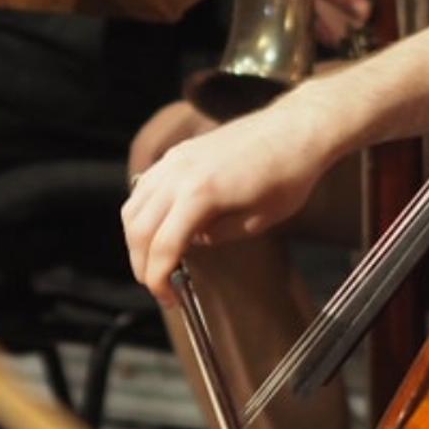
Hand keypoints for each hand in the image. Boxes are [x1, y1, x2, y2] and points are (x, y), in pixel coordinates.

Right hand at [122, 92, 340, 302]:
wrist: (294, 130)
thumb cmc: (288, 174)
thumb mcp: (260, 220)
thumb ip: (219, 235)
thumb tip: (195, 242)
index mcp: (200, 193)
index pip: (163, 246)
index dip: (159, 279)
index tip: (168, 298)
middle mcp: (179, 173)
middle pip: (139, 229)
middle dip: (142, 265)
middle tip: (159, 286)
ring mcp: (176, 159)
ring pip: (134, 206)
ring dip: (137, 239)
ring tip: (154, 261)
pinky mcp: (179, 152)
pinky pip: (144, 186)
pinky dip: (142, 212)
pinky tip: (156, 227)